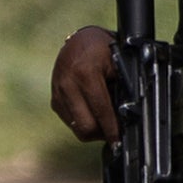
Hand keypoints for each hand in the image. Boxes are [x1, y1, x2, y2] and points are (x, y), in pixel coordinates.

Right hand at [49, 25, 119, 143]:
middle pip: (85, 127)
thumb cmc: (105, 50)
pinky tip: (93, 111)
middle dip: (101, 133)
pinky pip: (70, 121)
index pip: (100, 111)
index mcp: (84, 73)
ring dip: (93, 128)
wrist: (81, 40)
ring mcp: (57, 92)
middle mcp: (66, 84)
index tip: (119, 141)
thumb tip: (128, 117)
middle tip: (115, 131)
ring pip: (77, 127)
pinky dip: (83, 121)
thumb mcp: (120, 64)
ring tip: (106, 120)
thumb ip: (124, 88)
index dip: (112, 130)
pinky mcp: (54, 99)